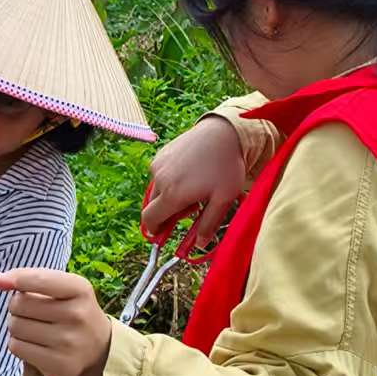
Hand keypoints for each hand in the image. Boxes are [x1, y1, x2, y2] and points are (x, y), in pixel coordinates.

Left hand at [0, 269, 111, 375]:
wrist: (99, 346)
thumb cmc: (70, 309)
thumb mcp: (61, 287)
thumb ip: (28, 278)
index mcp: (80, 289)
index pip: (37, 279)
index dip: (14, 279)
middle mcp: (77, 315)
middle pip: (19, 305)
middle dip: (16, 307)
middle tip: (30, 312)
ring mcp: (69, 343)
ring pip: (15, 327)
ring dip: (16, 326)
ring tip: (33, 327)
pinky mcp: (59, 365)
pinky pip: (17, 348)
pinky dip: (18, 344)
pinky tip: (33, 343)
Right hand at [143, 115, 245, 247]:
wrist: (224, 131)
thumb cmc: (226, 166)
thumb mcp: (224, 199)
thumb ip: (209, 224)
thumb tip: (199, 244)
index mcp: (173, 195)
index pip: (150, 220)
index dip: (154, 231)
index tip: (164, 234)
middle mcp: (160, 180)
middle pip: (152, 207)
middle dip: (166, 214)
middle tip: (190, 209)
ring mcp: (158, 165)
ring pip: (156, 191)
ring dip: (168, 197)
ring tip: (193, 188)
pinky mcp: (161, 154)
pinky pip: (159, 175)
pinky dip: (169, 181)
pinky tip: (189, 173)